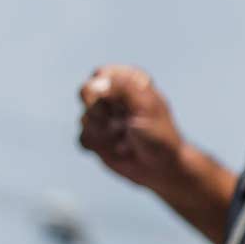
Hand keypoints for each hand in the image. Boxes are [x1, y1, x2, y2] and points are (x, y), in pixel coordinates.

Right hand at [77, 65, 184, 190]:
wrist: (161, 168)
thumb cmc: (160, 135)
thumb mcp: (146, 107)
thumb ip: (123, 89)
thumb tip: (95, 82)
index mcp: (131, 81)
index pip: (101, 74)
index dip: (104, 91)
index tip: (123, 105)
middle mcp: (114, 95)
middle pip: (86, 93)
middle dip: (101, 113)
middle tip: (122, 126)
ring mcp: (103, 115)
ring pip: (84, 118)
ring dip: (104, 134)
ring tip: (126, 140)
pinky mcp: (96, 136)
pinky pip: (82, 138)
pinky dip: (99, 146)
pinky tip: (118, 150)